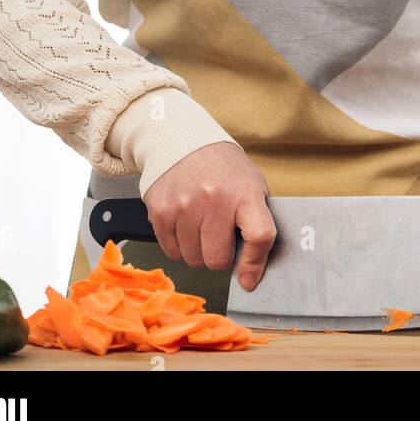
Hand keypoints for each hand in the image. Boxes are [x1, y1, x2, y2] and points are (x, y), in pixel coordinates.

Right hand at [144, 142, 276, 290]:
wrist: (182, 141)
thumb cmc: (223, 169)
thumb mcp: (252, 184)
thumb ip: (257, 222)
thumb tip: (251, 274)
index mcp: (244, 192)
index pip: (259, 235)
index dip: (255, 263)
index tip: (249, 278)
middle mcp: (214, 199)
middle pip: (218, 259)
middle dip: (220, 255)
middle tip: (220, 236)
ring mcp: (184, 206)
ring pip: (193, 260)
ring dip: (198, 251)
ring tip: (201, 226)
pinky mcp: (160, 212)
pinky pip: (172, 253)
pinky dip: (180, 246)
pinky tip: (185, 224)